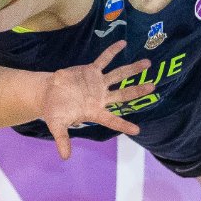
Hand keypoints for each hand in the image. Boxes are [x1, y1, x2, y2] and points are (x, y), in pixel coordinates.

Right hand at [41, 40, 154, 158]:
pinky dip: (112, 52)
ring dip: (132, 69)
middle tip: (153, 87)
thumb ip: (62, 140)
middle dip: (138, 91)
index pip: (112, 120)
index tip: (137, 130)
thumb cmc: (54, 111)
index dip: (123, 125)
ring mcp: (98, 83)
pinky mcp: (91, 71)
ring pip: (118, 75)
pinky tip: (123, 43)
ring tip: (147, 63)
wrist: (47, 93)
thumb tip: (65, 157)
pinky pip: (104, 59)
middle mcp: (101, 97)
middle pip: (123, 94)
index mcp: (95, 111)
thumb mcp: (57, 126)